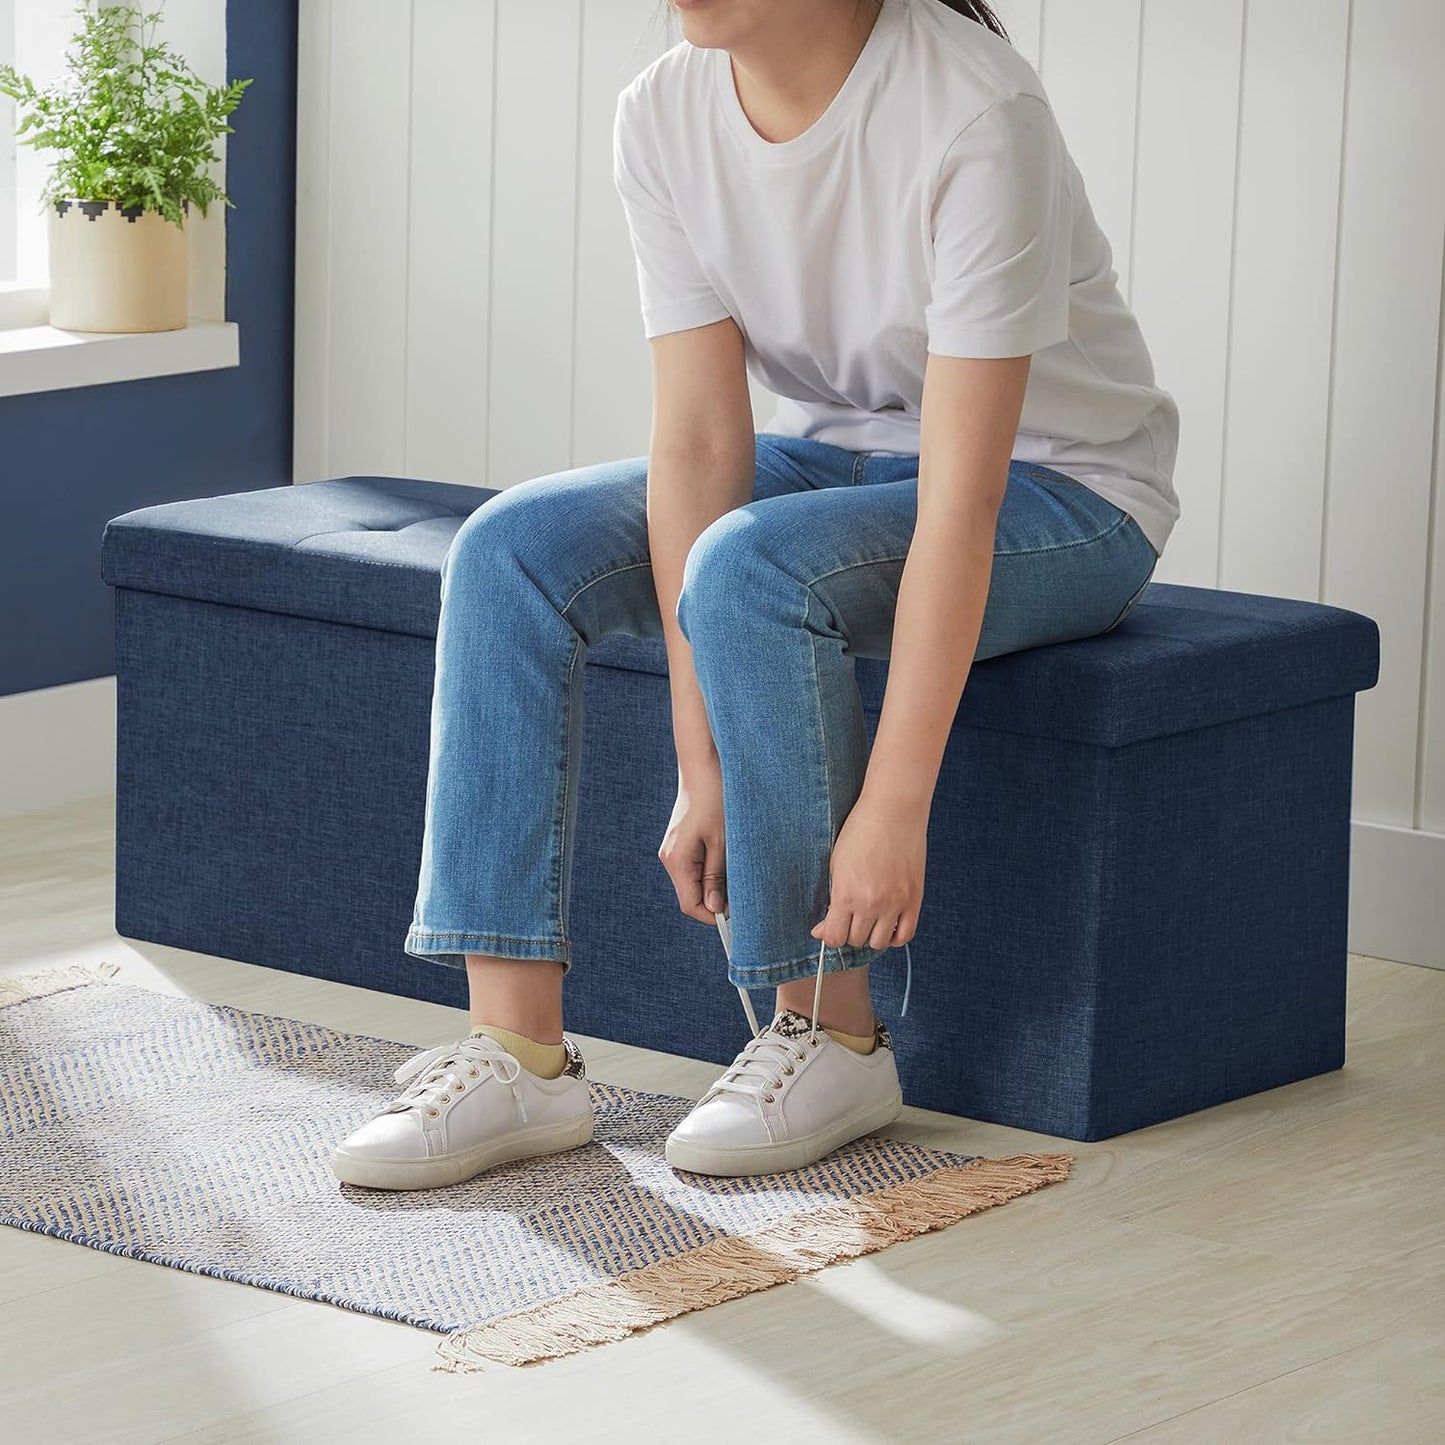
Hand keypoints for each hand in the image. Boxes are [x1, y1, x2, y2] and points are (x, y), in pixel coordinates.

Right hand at [658, 756, 727, 925]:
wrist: (704, 766)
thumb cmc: (715, 799)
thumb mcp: (722, 841)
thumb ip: (716, 876)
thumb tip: (714, 908)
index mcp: (677, 861)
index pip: (690, 905)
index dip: (713, 915)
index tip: (737, 913)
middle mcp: (670, 858)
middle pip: (691, 895)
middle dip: (716, 898)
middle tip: (742, 890)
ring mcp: (674, 850)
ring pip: (694, 881)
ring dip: (715, 882)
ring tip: (736, 868)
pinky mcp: (681, 843)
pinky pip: (695, 867)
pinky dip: (711, 869)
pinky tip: (727, 856)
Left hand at [810, 790, 925, 950]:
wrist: (893, 811)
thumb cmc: (860, 831)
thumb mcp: (836, 864)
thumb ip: (831, 899)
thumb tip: (820, 931)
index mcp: (846, 894)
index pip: (834, 938)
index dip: (830, 935)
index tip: (830, 926)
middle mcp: (871, 903)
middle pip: (856, 941)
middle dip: (849, 931)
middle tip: (850, 915)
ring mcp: (895, 903)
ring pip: (879, 942)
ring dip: (871, 934)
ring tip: (869, 917)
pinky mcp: (914, 899)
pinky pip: (905, 935)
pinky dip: (895, 935)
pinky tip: (888, 922)